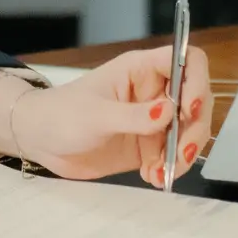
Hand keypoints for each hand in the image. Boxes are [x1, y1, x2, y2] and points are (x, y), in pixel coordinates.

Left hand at [11, 47, 212, 184]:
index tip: (190, 109)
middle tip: (179, 155)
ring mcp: (153, 119)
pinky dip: (169, 168)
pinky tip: (151, 177)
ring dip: (183, 154)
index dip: (196, 80)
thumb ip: (133, 116)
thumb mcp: (95, 115)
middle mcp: (154, 91)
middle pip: (197, 101)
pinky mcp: (148, 145)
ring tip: (161, 174)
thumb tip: (170, 112)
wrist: (41, 142)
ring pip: (189, 131)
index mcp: (141, 69)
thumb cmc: (60, 114)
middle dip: (194, 129)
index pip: (186, 60)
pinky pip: (172, 156)